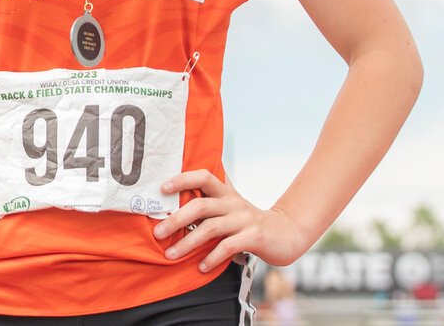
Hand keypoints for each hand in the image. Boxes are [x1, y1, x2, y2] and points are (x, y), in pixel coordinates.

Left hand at [152, 170, 307, 270]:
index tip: (162, 188)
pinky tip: (201, 266)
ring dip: (188, 243)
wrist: (286, 233)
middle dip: (176, 219)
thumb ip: (211, 199)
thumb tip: (178, 197)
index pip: (203, 176)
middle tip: (158, 233)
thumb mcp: (231, 204)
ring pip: (211, 227)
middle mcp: (233, 202)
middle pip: (201, 205)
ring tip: (171, 255)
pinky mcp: (254, 237)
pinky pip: (228, 246)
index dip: (183, 179)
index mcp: (226, 192)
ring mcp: (244, 219)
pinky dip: (212, 257)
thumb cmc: (249, 221)